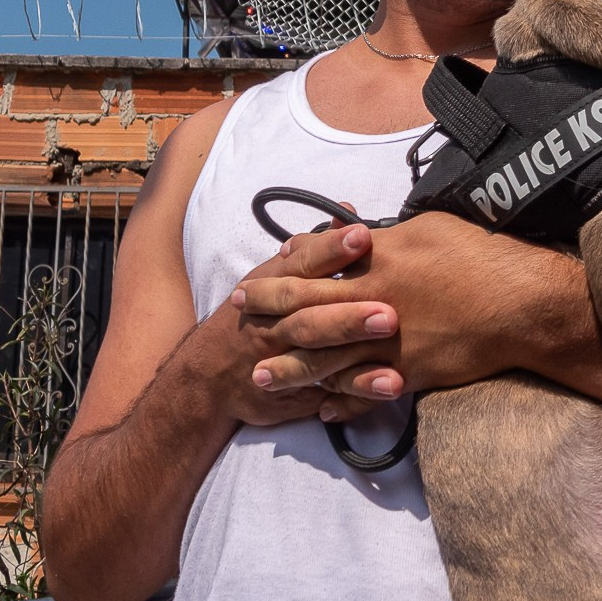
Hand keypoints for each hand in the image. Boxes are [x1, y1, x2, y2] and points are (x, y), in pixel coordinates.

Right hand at [186, 223, 397, 425]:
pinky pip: (332, 391)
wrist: (208, 376)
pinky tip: (393, 384)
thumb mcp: (273, 276)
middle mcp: (274, 324)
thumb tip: (347, 210)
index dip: (330, 251)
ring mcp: (283, 361)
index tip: (362, 236)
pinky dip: (361, 388)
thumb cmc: (255, 314)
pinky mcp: (298, 389)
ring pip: (317, 356)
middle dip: (347, 313)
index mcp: (270, 287)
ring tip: (392, 339)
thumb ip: (313, 248)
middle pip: (309, 315)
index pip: (300, 266)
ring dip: (355, 349)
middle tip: (388, 310)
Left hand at [235, 211, 584, 399]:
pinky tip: (322, 409)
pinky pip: (366, 392)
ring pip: (327, 360)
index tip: (259, 275)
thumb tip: (361, 235)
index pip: (316, 266)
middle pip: (308, 313)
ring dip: (290, 370)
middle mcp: (374, 302)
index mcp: (378, 261)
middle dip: (269, 317)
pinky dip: (343, 402)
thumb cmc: (481, 255)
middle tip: (238, 320)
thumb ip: (387, 236)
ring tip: (260, 377)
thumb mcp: (430, 227)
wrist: (522, 304)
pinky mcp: (409, 372)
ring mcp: (389, 342)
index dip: (281, 272)